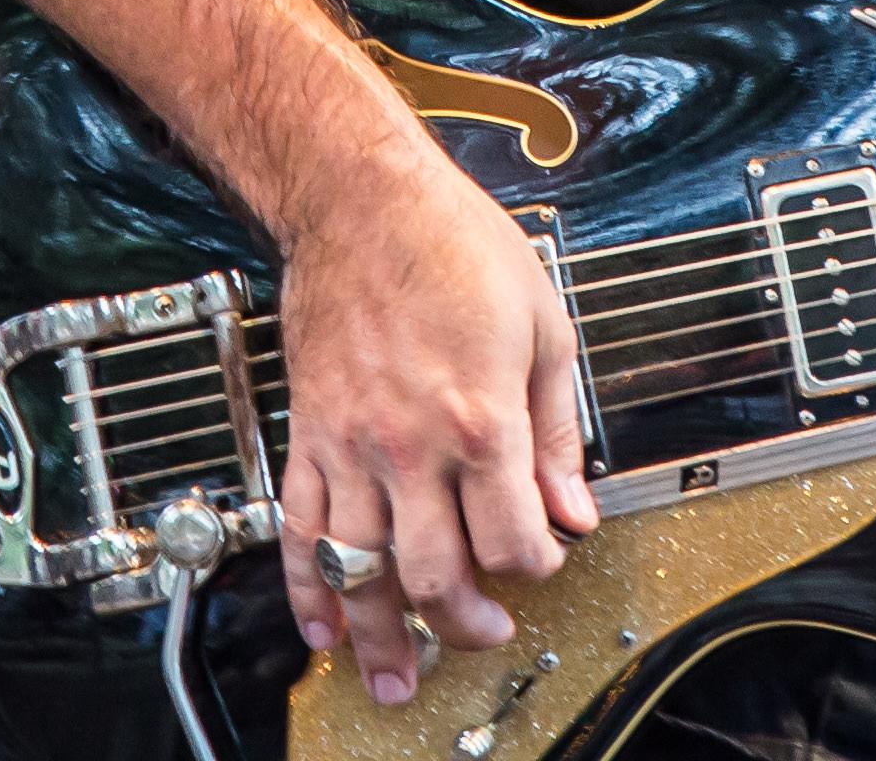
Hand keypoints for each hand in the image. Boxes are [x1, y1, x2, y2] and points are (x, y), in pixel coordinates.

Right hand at [268, 133, 594, 706]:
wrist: (360, 197)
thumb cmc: (452, 243)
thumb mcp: (543, 325)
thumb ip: (558, 429)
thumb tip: (575, 507)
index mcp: (480, 418)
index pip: (513, 540)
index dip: (537, 566)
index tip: (543, 558)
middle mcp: (412, 444)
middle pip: (434, 577)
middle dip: (464, 623)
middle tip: (483, 631)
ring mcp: (352, 444)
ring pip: (361, 571)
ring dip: (379, 637)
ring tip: (395, 678)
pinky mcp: (310, 433)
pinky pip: (300, 530)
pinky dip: (308, 588)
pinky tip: (323, 625)